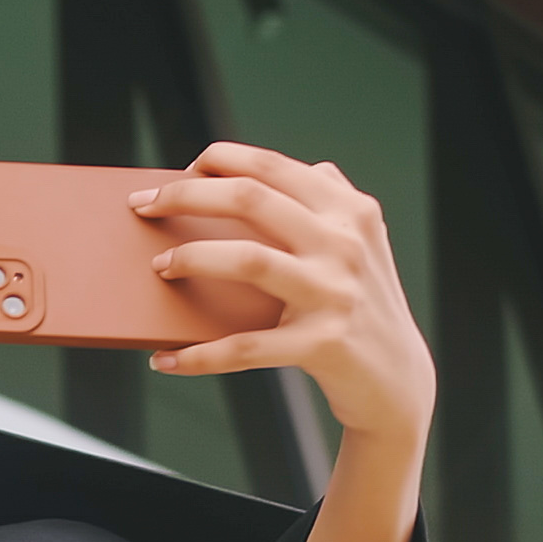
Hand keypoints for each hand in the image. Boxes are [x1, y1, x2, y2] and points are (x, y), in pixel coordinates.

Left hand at [131, 143, 433, 449]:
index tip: (176, 175)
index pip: (271, 167)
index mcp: (348, 210)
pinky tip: (165, 360)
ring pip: (247, 260)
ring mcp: (334, 293)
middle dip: (185, 196)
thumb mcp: (359, 241)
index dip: (215, 161)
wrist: (397, 380)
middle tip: (145, 208)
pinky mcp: (323, 344)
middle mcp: (344, 243)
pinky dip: (199, 356)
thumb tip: (258, 173)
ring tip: (160, 267)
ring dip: (191, 259)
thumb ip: (322, 200)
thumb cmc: (361, 304)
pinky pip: (245, 348)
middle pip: (250, 198)